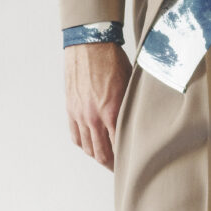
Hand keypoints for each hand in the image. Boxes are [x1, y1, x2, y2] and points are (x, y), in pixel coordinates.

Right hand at [64, 42, 132, 171]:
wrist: (89, 43)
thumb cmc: (112, 59)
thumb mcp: (129, 81)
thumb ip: (130, 104)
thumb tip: (139, 118)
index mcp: (111, 111)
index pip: (118, 146)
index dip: (125, 157)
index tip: (131, 161)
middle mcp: (93, 117)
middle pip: (101, 153)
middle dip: (111, 163)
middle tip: (119, 167)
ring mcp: (79, 114)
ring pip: (87, 147)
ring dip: (97, 155)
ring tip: (106, 158)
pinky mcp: (71, 109)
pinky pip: (75, 136)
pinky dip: (83, 144)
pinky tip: (90, 145)